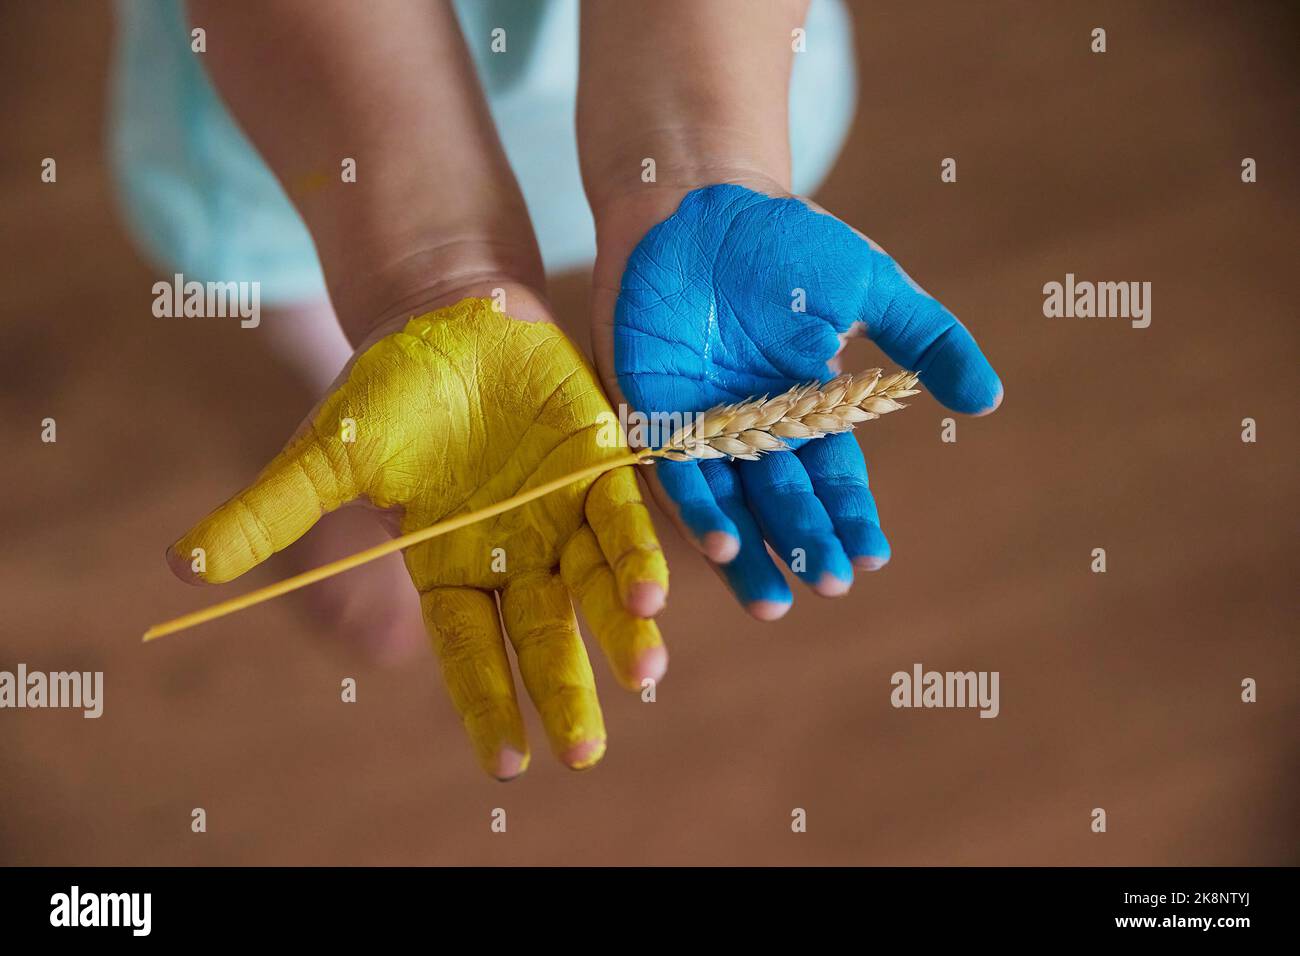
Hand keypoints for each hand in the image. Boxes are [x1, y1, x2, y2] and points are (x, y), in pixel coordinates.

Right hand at [168, 293, 668, 777]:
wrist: (448, 319)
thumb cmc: (386, 391)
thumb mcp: (326, 454)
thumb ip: (270, 510)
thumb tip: (181, 566)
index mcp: (448, 563)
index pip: (468, 649)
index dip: (486, 703)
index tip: (509, 764)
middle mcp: (512, 552)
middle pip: (539, 633)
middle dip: (563, 689)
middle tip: (583, 753)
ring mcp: (560, 512)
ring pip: (593, 586)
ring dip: (619, 629)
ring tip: (643, 670)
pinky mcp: (599, 465)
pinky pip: (623, 518)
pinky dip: (637, 553)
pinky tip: (654, 591)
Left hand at [592, 183, 1000, 618]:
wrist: (698, 192)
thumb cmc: (785, 237)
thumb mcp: (870, 284)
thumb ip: (926, 339)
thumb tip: (988, 400)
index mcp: (801, 402)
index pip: (830, 475)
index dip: (849, 517)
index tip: (871, 557)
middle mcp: (747, 424)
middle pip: (780, 498)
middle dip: (805, 543)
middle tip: (829, 584)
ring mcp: (695, 419)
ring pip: (725, 502)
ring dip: (748, 552)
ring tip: (773, 600)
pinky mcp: (647, 405)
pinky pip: (670, 466)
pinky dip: (695, 507)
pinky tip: (720, 546)